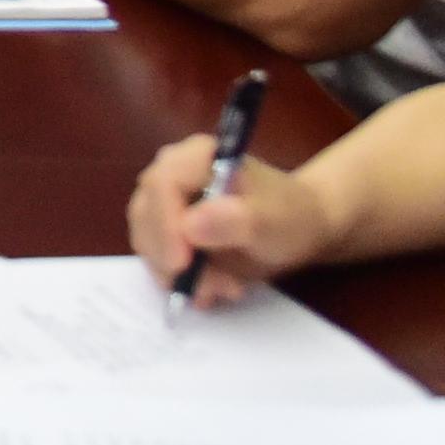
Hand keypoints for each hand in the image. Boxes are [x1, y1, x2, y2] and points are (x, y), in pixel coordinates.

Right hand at [127, 136, 330, 309]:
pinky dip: (179, 279)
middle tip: (213, 288)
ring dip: (179, 274)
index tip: (182, 264)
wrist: (299, 228)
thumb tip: (191, 226)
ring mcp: (164, 200)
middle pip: (146, 214)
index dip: (164, 225)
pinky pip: (155, 256)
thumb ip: (236, 221)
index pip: (161, 185)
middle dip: (173, 258)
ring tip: (225, 288)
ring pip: (147, 241)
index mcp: (195, 156)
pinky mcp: (164, 227)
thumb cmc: (289, 216)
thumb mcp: (273, 221)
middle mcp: (170, 172)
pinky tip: (213, 288)